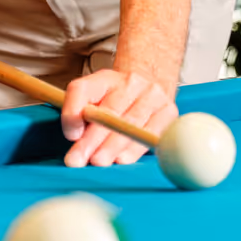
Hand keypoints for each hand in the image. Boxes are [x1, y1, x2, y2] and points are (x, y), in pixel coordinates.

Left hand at [60, 66, 178, 167]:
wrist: (149, 90)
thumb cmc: (115, 102)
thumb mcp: (91, 99)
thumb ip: (75, 112)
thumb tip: (75, 135)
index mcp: (104, 78)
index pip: (82, 90)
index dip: (73, 113)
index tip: (70, 136)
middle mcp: (131, 82)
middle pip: (109, 112)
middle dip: (92, 140)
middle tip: (78, 160)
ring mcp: (153, 95)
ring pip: (130, 124)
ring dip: (112, 147)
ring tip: (99, 162)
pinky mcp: (169, 111)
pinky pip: (151, 133)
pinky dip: (135, 149)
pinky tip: (123, 159)